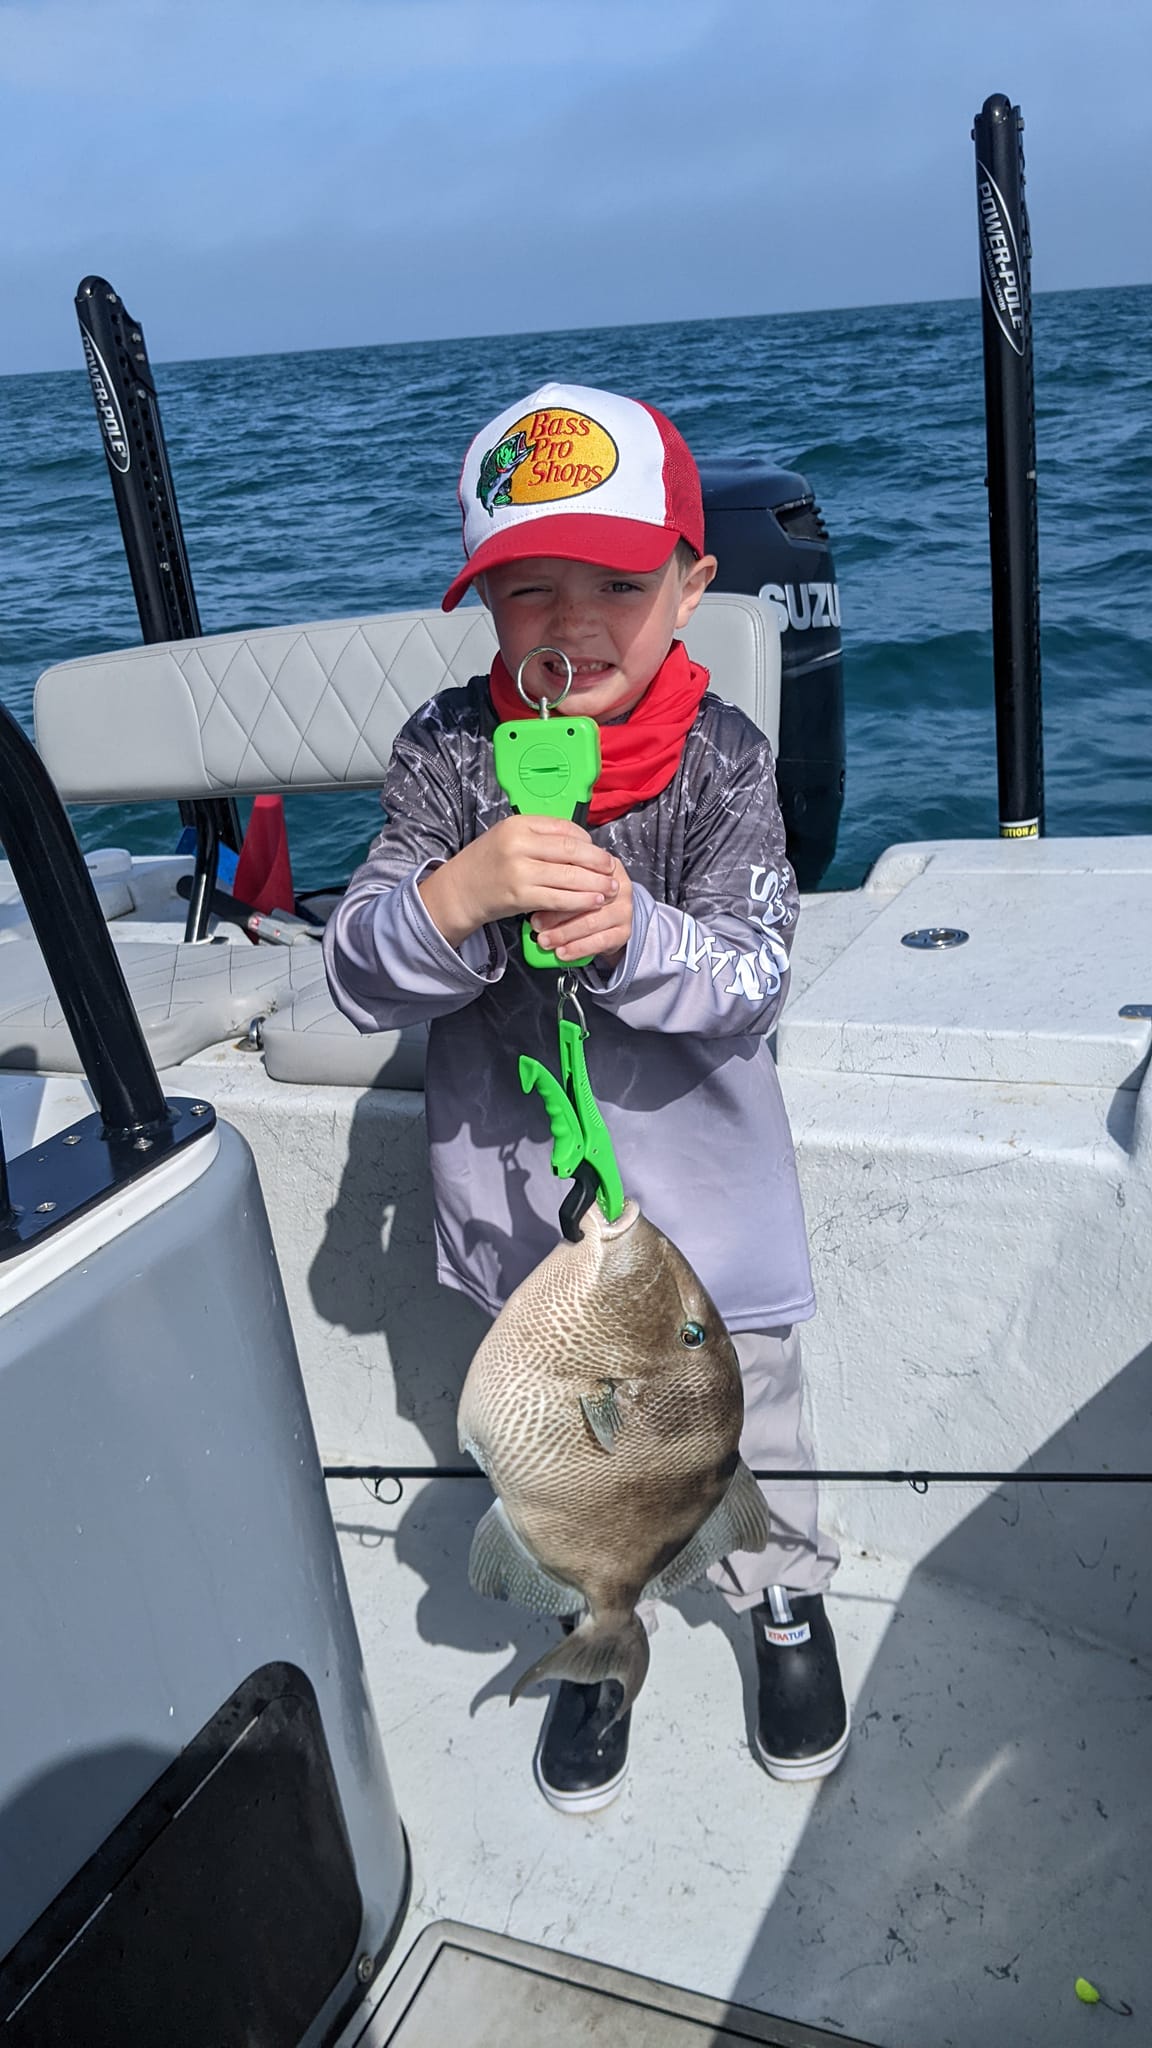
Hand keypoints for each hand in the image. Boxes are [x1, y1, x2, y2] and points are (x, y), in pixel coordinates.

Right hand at [418, 815, 615, 948]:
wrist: (459, 891)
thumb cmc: (487, 863)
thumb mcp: (509, 837)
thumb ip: (540, 836)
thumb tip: (581, 843)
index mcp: (518, 824)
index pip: (564, 828)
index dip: (587, 841)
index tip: (597, 852)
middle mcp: (519, 844)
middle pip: (571, 850)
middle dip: (598, 861)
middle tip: (613, 868)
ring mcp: (520, 871)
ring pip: (569, 875)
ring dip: (596, 883)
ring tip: (611, 888)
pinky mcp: (521, 896)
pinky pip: (560, 898)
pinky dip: (581, 900)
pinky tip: (594, 901)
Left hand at [532, 857, 632, 965]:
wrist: (610, 915)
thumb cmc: (585, 896)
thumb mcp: (574, 882)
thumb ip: (559, 884)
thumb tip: (534, 898)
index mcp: (604, 866)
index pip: (581, 874)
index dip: (558, 886)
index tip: (536, 898)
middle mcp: (618, 885)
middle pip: (586, 899)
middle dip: (557, 914)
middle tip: (535, 924)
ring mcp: (624, 909)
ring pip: (591, 922)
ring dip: (564, 934)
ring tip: (545, 940)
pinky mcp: (624, 931)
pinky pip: (600, 942)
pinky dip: (578, 949)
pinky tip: (563, 952)